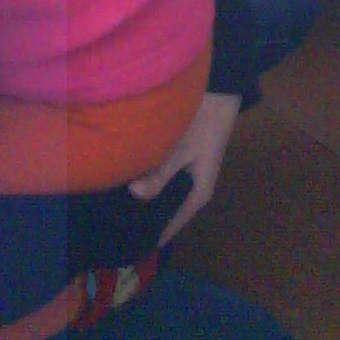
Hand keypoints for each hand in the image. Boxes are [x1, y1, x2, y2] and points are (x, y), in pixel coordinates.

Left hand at [128, 92, 240, 246]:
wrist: (218, 91)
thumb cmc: (202, 123)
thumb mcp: (180, 150)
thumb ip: (159, 173)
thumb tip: (134, 194)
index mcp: (200, 191)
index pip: (177, 221)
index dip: (160, 234)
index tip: (141, 248)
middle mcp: (195, 185)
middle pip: (170, 208)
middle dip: (149, 215)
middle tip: (122, 227)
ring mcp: (190, 171)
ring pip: (165, 191)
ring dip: (148, 196)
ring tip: (122, 206)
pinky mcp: (183, 157)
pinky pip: (164, 176)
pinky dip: (150, 180)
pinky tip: (132, 178)